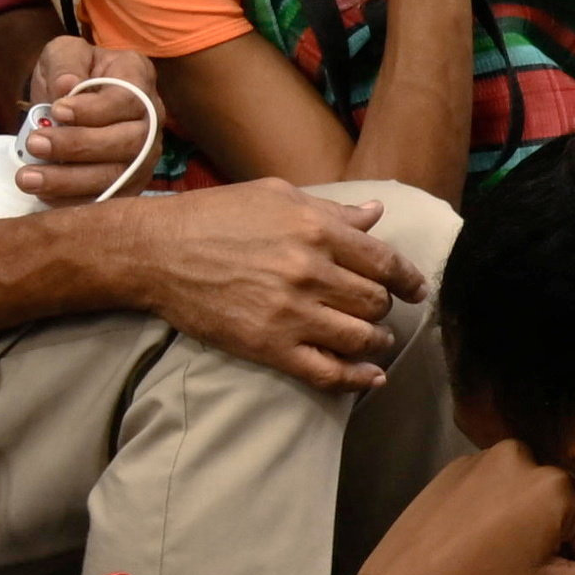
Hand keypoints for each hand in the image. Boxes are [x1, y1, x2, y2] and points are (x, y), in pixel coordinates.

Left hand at [18, 32, 158, 203]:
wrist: (72, 99)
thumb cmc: (71, 71)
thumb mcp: (63, 52)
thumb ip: (65, 63)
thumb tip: (66, 87)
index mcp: (138, 77)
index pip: (128, 98)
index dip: (94, 110)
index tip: (56, 110)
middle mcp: (152, 118)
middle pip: (130, 142)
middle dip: (78, 146)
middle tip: (35, 144)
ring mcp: (145, 154)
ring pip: (119, 175)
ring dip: (71, 180)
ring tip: (28, 178)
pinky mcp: (131, 182)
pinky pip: (110, 200)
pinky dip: (75, 202)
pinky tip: (44, 197)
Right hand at [100, 181, 421, 389]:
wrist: (157, 251)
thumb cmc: (215, 216)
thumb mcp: (277, 196)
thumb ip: (332, 210)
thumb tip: (377, 215)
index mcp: (316, 230)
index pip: (384, 261)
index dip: (408, 278)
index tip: (416, 288)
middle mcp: (309, 272)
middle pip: (374, 301)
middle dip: (384, 308)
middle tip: (380, 310)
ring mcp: (290, 312)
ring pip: (360, 338)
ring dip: (376, 342)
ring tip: (376, 341)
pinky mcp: (268, 346)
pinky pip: (326, 372)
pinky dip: (356, 379)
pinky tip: (370, 379)